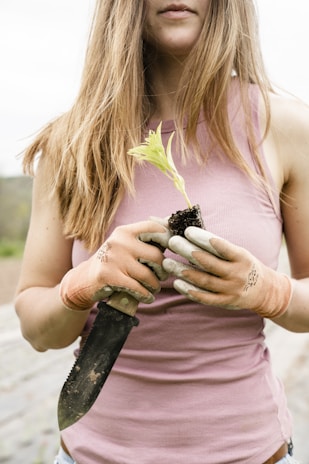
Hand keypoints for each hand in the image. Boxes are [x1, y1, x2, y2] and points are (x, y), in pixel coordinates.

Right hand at [60, 221, 167, 310]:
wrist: (83, 279)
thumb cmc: (112, 262)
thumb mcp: (124, 245)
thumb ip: (145, 240)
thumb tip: (173, 228)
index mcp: (125, 231)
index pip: (154, 228)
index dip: (168, 238)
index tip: (174, 249)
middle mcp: (119, 242)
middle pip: (156, 256)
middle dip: (163, 269)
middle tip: (162, 276)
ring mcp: (113, 259)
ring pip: (148, 275)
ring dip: (155, 285)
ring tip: (154, 288)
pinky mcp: (109, 276)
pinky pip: (138, 288)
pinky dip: (146, 295)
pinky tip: (148, 297)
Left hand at [163, 227, 292, 318]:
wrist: (265, 291)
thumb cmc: (244, 265)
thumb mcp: (238, 253)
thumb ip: (218, 247)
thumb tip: (191, 235)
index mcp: (241, 257)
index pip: (221, 246)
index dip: (203, 238)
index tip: (187, 231)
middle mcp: (237, 274)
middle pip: (209, 263)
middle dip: (188, 251)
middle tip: (172, 242)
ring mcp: (231, 290)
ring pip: (204, 280)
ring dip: (183, 271)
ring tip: (167, 263)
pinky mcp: (225, 302)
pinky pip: (205, 297)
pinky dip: (190, 290)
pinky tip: (177, 283)